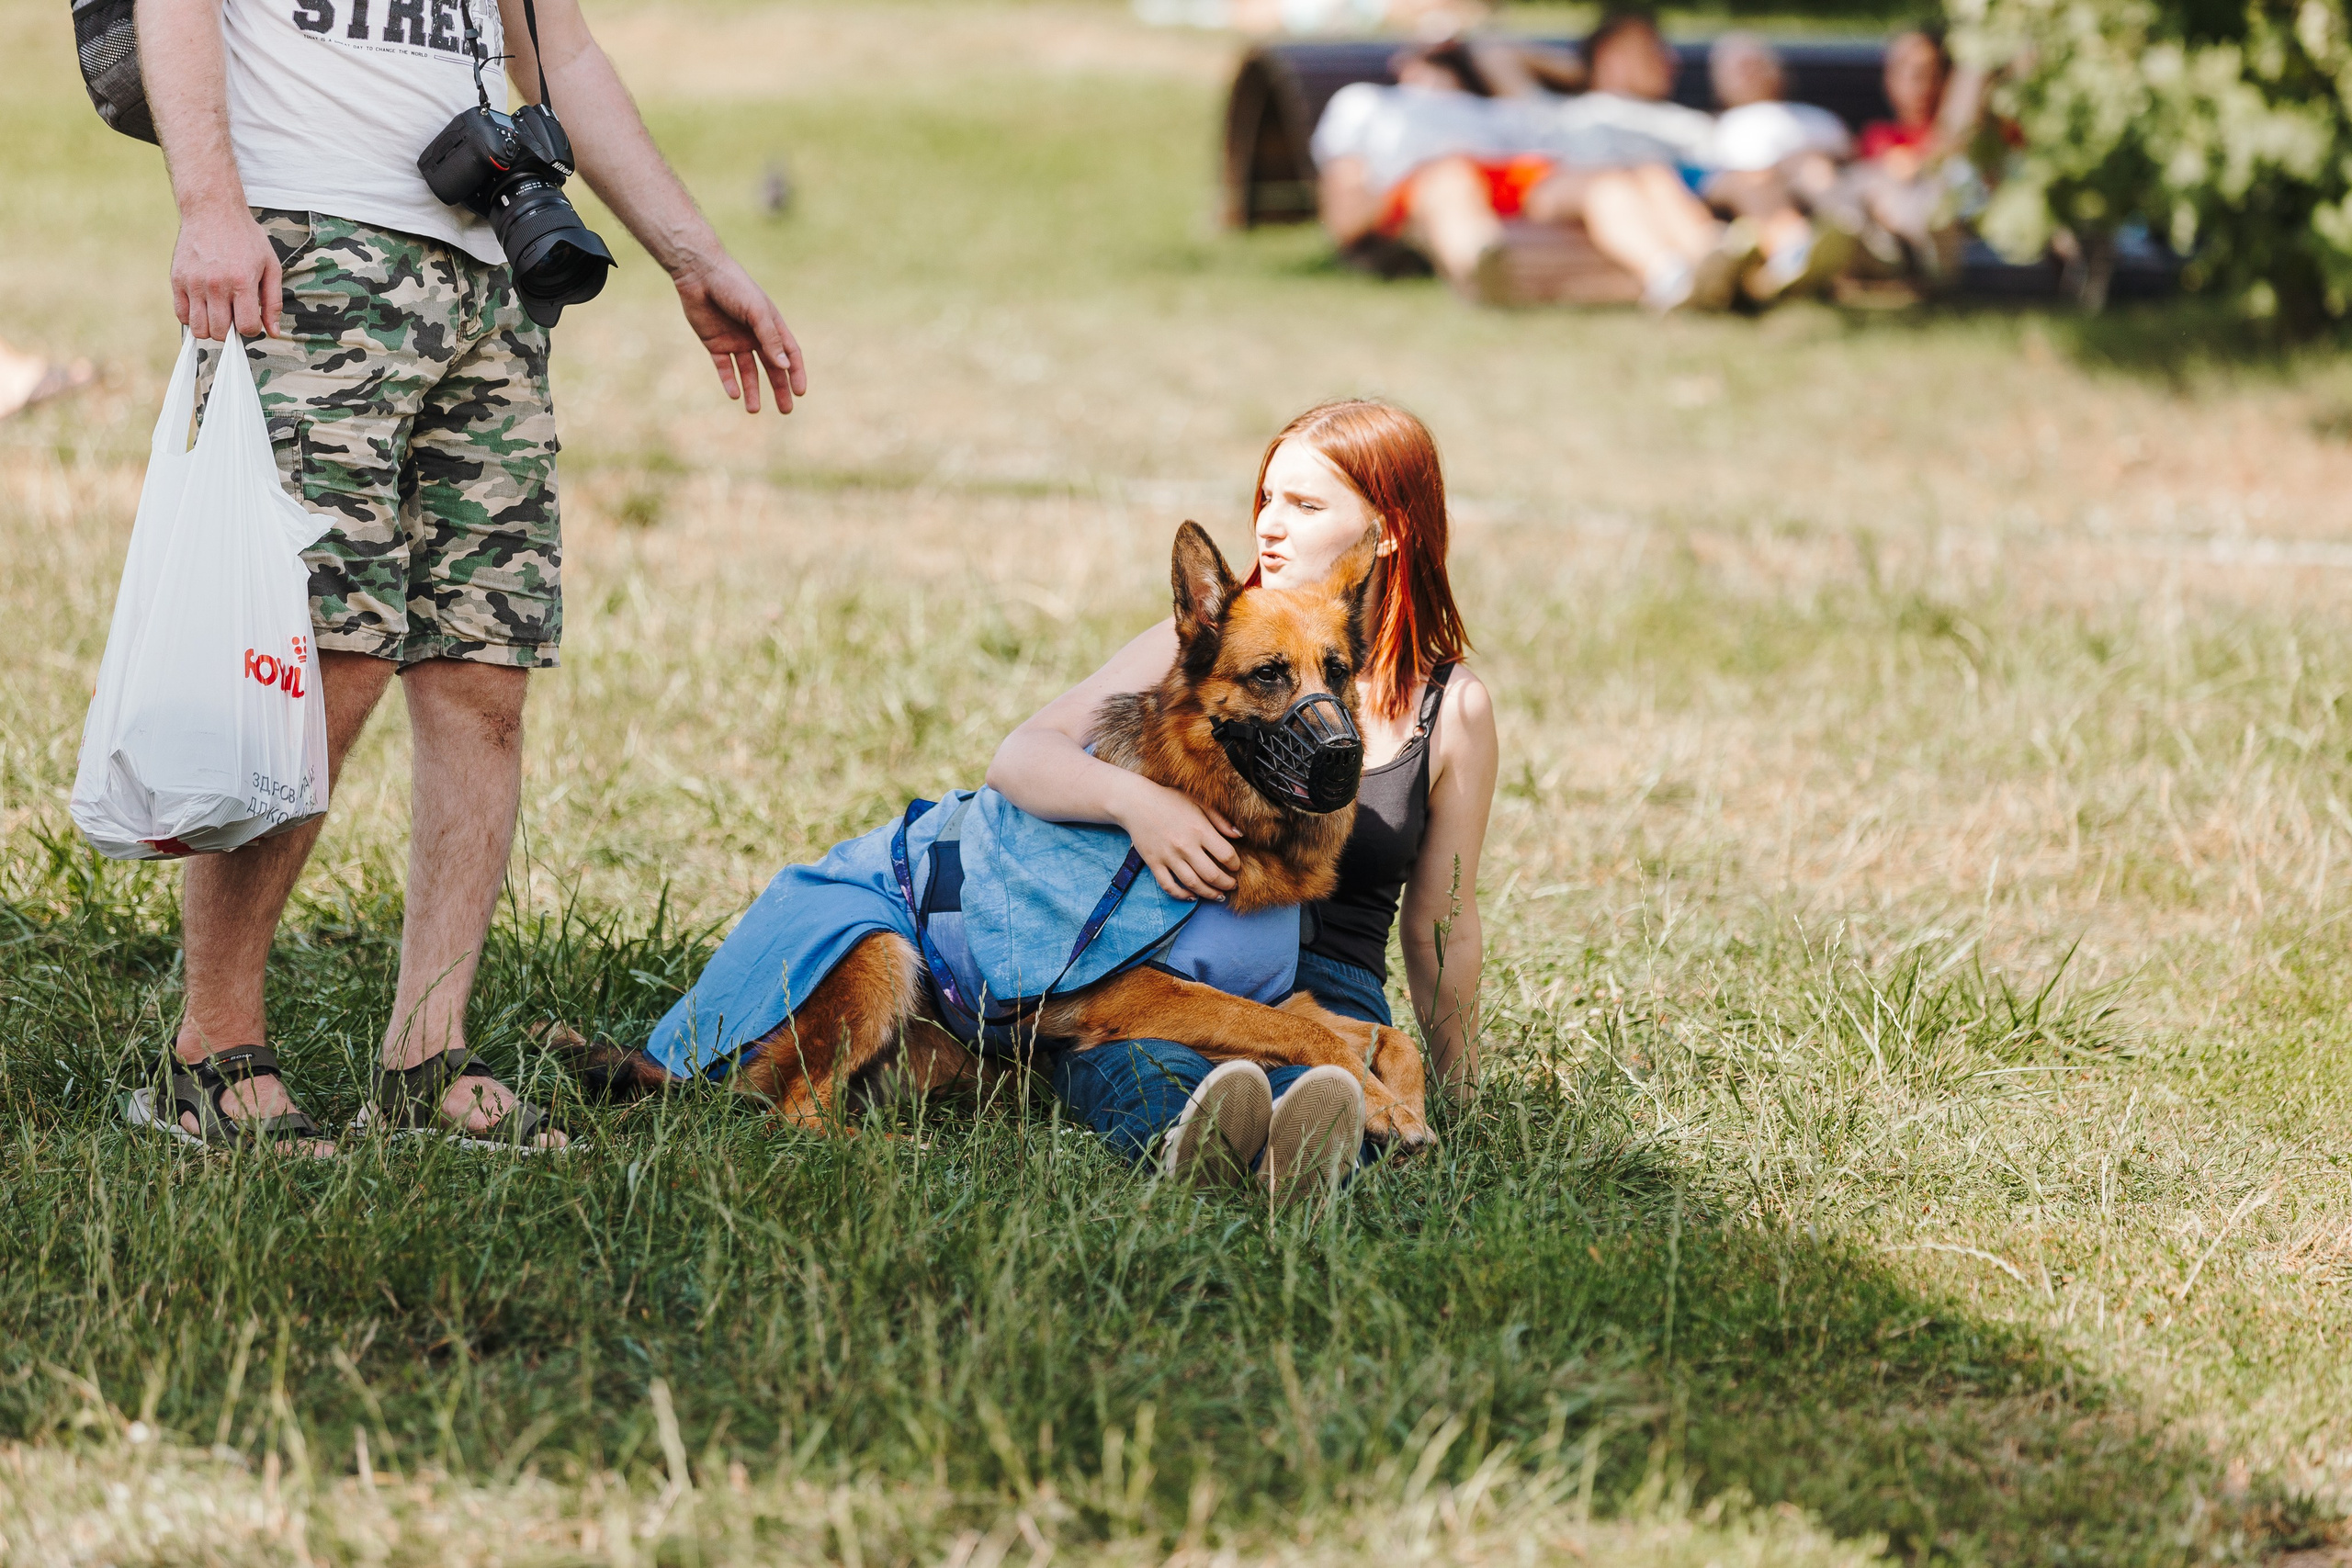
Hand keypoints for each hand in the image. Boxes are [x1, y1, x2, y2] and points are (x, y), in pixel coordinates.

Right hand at [172, 204, 280, 341]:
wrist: (212, 210)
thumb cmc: (245, 237)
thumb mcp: (270, 266)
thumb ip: (273, 302)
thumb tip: (273, 332)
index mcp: (242, 281)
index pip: (246, 327)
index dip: (251, 329)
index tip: (250, 319)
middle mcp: (216, 284)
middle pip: (220, 332)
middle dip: (230, 332)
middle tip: (234, 316)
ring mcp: (193, 282)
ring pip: (199, 328)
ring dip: (211, 328)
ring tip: (219, 313)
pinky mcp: (177, 279)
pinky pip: (181, 314)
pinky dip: (192, 318)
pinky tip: (203, 307)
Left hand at [672, 253, 806, 413]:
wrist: (698, 273)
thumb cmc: (733, 286)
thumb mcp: (756, 312)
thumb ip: (770, 339)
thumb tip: (784, 367)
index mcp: (771, 325)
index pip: (789, 354)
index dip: (796, 373)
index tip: (800, 393)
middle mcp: (755, 335)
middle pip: (771, 368)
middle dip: (779, 388)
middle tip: (786, 410)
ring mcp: (735, 340)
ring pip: (747, 372)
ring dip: (752, 390)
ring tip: (753, 410)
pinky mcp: (715, 343)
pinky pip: (724, 367)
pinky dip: (729, 381)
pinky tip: (734, 395)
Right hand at [1111, 774, 1240, 901]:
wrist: (1136, 802)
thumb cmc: (1170, 800)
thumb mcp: (1198, 802)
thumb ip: (1220, 819)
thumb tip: (1239, 836)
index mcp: (1199, 829)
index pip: (1226, 855)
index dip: (1235, 864)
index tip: (1235, 866)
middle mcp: (1185, 846)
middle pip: (1212, 875)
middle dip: (1226, 884)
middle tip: (1232, 885)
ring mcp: (1168, 856)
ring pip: (1193, 884)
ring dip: (1209, 894)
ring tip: (1218, 895)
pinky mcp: (1154, 863)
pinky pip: (1169, 886)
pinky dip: (1182, 895)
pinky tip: (1192, 896)